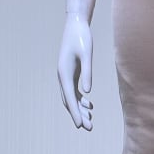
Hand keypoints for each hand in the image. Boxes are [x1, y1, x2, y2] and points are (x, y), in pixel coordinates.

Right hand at [57, 15, 93, 129]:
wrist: (76, 25)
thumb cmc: (82, 38)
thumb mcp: (86, 55)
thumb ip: (87, 73)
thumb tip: (87, 92)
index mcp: (64, 73)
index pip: (70, 97)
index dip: (75, 112)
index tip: (80, 125)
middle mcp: (62, 76)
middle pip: (69, 100)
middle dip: (78, 114)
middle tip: (89, 127)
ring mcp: (66, 75)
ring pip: (71, 97)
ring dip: (80, 109)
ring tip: (90, 120)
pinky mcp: (71, 72)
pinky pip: (74, 90)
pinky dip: (81, 99)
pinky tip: (89, 105)